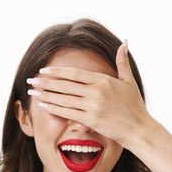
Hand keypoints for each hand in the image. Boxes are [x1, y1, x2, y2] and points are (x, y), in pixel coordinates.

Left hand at [27, 41, 152, 148]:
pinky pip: (68, 112)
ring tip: (33, 92)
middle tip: (31, 80)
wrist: (139, 129)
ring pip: (64, 98)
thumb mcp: (129, 81)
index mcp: (103, 80)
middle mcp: (96, 91)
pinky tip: (43, 105)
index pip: (74, 73)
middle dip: (46, 82)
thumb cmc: (135, 107)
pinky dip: (54, 108)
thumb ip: (122, 62)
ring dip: (46, 94)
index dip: (57, 72)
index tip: (44, 71)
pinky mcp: (91, 120)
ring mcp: (93, 106)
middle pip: (65, 84)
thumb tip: (123, 43)